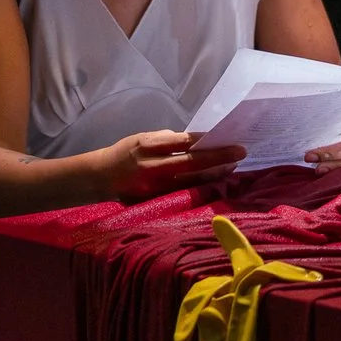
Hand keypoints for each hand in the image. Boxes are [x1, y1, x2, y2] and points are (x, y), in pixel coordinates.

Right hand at [100, 130, 244, 200]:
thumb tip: (199, 142)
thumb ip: (169, 141)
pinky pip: (182, 193)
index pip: (183, 143)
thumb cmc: (126, 152)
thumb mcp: (143, 138)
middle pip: (191, 163)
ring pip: (190, 182)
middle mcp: (150, 167)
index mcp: (147, 145)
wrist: (100, 177)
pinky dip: (199, 186)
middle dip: (218, 158)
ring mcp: (152, 187)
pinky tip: (213, 181)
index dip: (207, 142)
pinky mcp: (153, 201)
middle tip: (240, 153)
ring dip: (213, 174)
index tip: (228, 138)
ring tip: (231, 167)